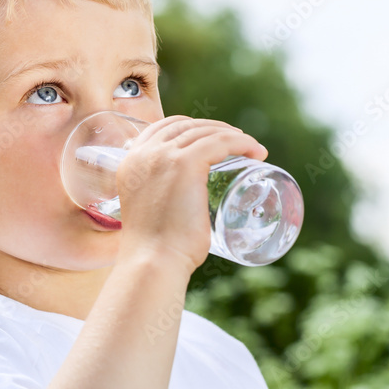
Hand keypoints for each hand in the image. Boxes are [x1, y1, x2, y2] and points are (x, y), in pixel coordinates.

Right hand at [116, 115, 267, 275]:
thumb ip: (158, 202)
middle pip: (184, 126)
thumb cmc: (155, 252)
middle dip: (212, 129)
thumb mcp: (149, 214)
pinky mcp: (186, 164)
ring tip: (251, 148)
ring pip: (205, 132)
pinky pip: (221, 141)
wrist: (152, 262)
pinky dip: (243, 142)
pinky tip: (257, 152)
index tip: (210, 139)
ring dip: (232, 135)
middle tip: (236, 143)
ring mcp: (164, 156)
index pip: (161, 129)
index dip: (189, 128)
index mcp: (130, 163)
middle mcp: (143, 154)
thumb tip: (180, 209)